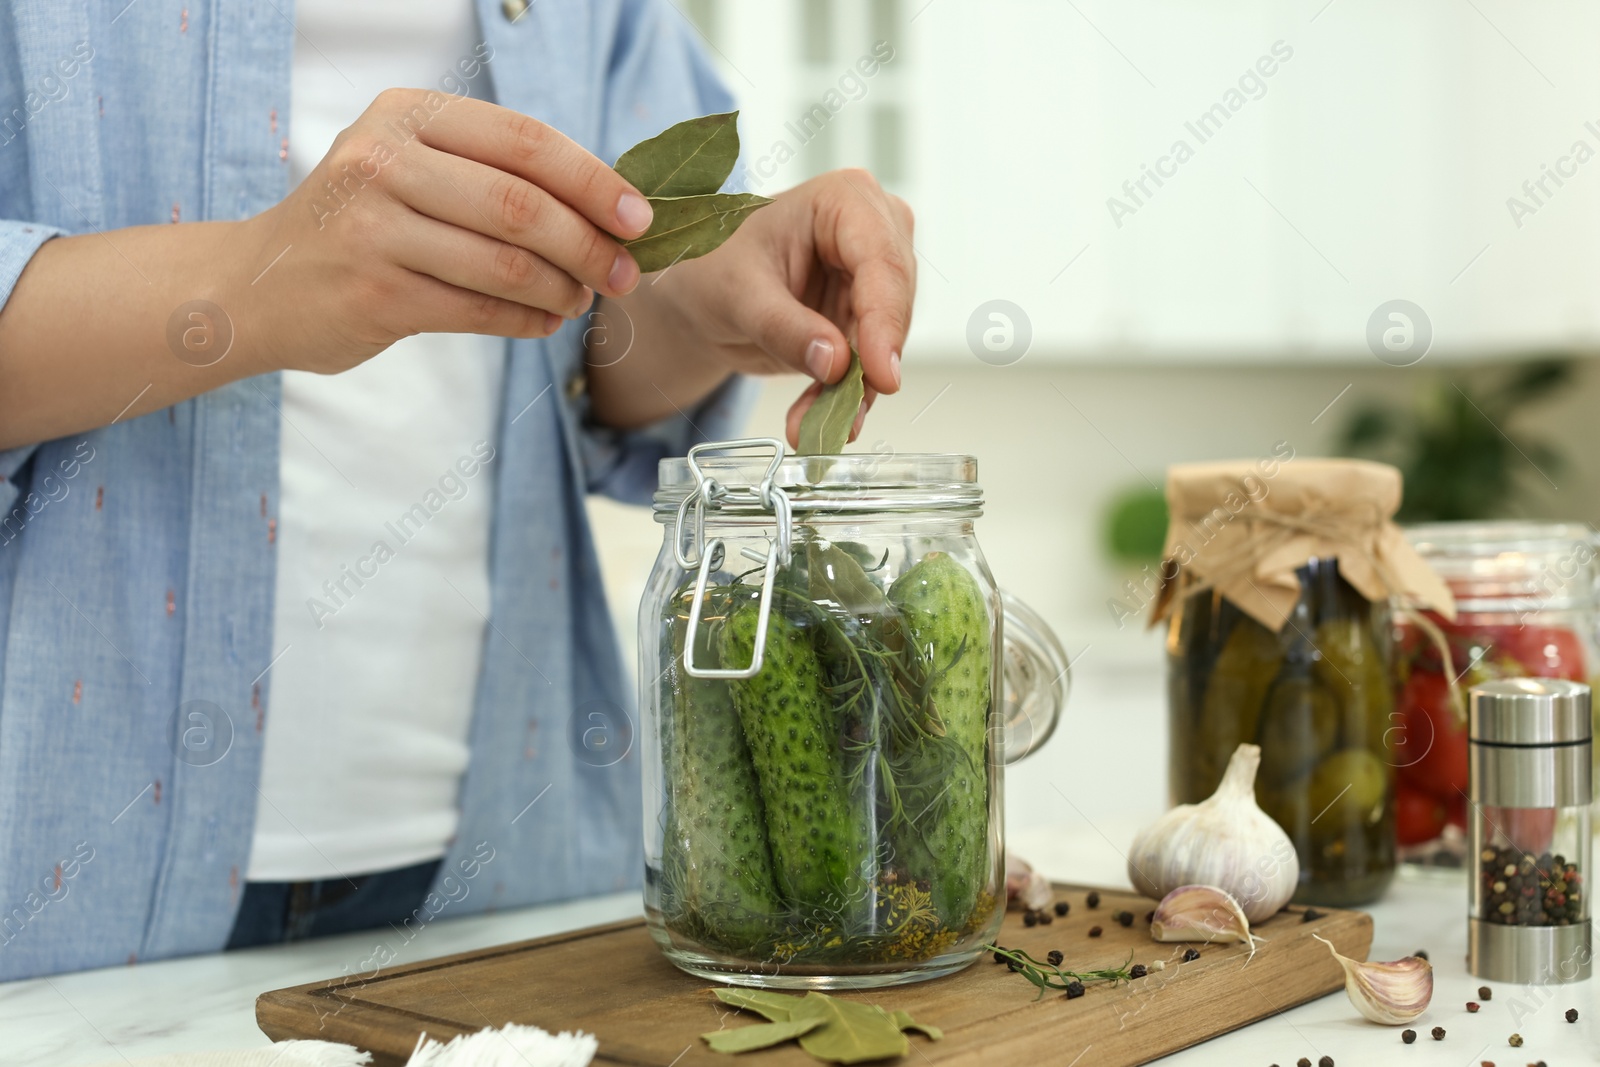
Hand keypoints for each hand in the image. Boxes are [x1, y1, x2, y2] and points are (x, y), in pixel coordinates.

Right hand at [240, 89, 653, 374]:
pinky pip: (479, 310)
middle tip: (624, 273)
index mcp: (408, 115)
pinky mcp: (375, 294)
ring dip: (562, 289)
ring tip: (580, 299)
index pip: (525, 141)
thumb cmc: (363, 224)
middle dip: (588, 245)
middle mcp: (384, 161)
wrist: (259, 285)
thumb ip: (495, 173)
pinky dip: (527, 321)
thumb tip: (610, 206)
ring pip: (505, 264)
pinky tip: (545, 322)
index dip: (594, 180)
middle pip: (522, 205)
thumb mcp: (414, 167)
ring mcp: (373, 229)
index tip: (639, 217)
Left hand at [613, 168, 914, 445]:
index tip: (880, 373)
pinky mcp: (868, 319)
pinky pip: (867, 366)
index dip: (886, 320)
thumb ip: (784, 326)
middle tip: (843, 416)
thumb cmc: (713, 266)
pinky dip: (843, 400)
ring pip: (884, 343)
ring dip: (853, 392)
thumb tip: (835, 362)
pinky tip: (819, 424)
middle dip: (868, 365)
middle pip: (893, 303)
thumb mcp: (737, 294)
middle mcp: (873, 231)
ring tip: (815, 427)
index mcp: (843, 200)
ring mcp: (875, 276)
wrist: (704, 291)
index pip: (881, 260)